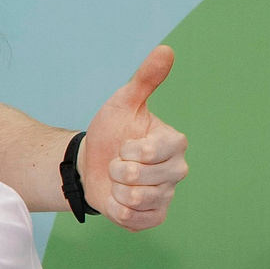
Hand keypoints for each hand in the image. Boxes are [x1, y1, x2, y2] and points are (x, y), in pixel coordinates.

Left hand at [78, 47, 187, 231]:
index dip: (130, 150)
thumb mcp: (123, 102)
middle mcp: (177, 170)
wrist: (92, 164)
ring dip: (115, 189)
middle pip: (140, 178)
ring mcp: (167, 195)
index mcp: (174, 142)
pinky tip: (118, 198)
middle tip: (117, 163)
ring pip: (135, 199)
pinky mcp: (155, 217)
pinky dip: (117, 209)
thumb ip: (145, 79)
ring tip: (117, 180)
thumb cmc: (111, 131)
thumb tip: (166, 49)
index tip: (124, 145)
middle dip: (117, 170)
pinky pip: (133, 218)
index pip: (152, 151)